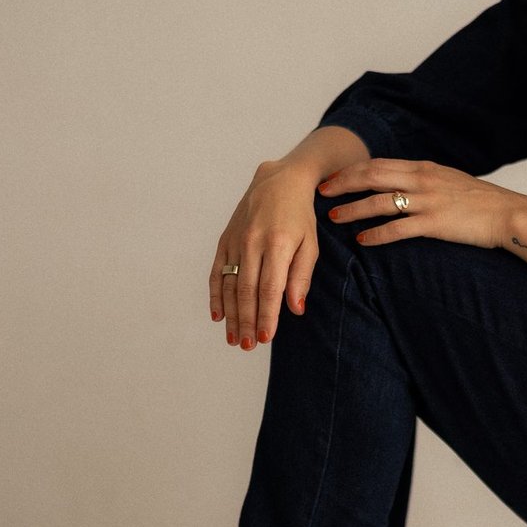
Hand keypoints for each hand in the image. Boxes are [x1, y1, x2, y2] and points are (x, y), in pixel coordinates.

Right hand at [210, 160, 322, 350]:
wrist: (278, 180)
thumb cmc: (300, 216)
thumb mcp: (310, 244)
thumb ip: (302, 277)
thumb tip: (295, 309)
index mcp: (278, 243)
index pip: (270, 288)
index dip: (267, 315)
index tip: (266, 338)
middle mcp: (253, 242)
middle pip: (247, 291)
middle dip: (247, 321)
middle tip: (247, 346)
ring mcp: (236, 241)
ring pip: (230, 284)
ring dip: (231, 314)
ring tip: (234, 339)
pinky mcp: (225, 240)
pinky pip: (217, 272)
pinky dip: (215, 295)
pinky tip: (218, 315)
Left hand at [319, 158, 519, 251]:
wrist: (507, 214)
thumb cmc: (479, 201)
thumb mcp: (447, 180)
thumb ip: (422, 180)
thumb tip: (399, 184)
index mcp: (423, 167)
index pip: (378, 164)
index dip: (351, 170)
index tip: (332, 177)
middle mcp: (421, 180)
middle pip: (372, 177)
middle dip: (342, 183)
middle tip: (320, 192)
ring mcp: (427, 201)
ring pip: (379, 202)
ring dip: (353, 209)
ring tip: (334, 217)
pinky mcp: (434, 224)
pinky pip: (397, 229)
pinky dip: (376, 234)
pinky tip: (362, 241)